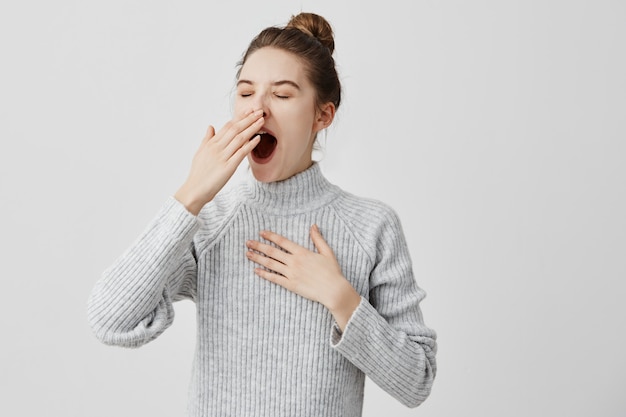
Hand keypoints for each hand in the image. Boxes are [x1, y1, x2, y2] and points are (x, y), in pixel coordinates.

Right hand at [174, 109, 263, 214]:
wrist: (194, 190)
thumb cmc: (198, 173)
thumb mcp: (200, 153)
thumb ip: (207, 139)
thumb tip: (211, 126)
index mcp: (211, 143)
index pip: (228, 126)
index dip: (240, 117)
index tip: (249, 111)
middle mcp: (217, 147)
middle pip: (235, 129)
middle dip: (248, 119)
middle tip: (259, 111)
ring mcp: (222, 156)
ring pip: (239, 138)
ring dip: (252, 128)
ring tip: (261, 121)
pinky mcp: (228, 167)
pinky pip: (241, 153)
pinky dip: (250, 145)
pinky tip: (258, 139)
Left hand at [246, 225, 360, 330]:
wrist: (334, 290)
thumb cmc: (332, 272)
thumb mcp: (327, 252)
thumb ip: (318, 239)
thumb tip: (313, 225)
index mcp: (302, 252)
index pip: (282, 241)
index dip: (270, 236)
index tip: (261, 232)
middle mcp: (294, 261)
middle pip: (272, 252)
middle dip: (259, 246)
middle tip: (247, 242)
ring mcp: (291, 273)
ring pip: (271, 264)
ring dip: (258, 258)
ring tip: (248, 254)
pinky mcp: (290, 285)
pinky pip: (274, 278)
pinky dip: (264, 274)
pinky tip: (256, 271)